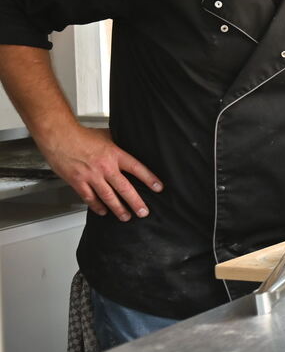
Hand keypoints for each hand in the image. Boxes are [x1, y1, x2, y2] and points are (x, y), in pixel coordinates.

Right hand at [39, 125, 162, 220]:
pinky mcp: (78, 182)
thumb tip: (129, 145)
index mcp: (114, 154)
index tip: (158, 187)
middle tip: (143, 212)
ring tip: (126, 217)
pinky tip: (103, 211)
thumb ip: (118, 144)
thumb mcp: (106, 136)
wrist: (59, 136)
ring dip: (118, 209)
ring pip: (108, 197)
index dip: (149, 179)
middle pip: (124, 188)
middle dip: (136, 202)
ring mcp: (91, 176)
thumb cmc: (81, 135)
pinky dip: (97, 206)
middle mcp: (105, 167)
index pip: (137, 168)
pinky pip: (89, 198)